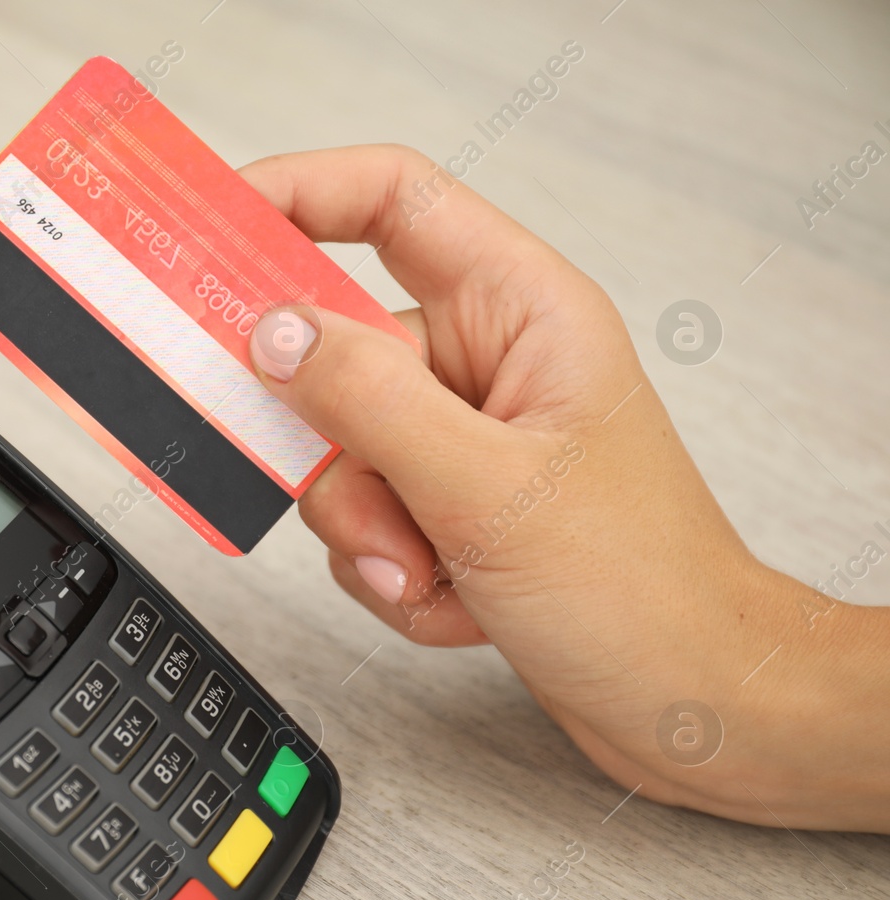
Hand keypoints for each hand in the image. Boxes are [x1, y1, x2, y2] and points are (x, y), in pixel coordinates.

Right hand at [239, 145, 889, 831]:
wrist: (689, 703)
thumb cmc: (642, 588)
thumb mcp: (486, 488)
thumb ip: (368, 402)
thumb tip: (272, 337)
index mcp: (521, 312)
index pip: (392, 203)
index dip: (297, 194)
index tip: (212, 229)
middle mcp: (486, 364)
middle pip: (339, 354)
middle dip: (339, 454)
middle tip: (365, 506)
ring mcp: (463, 439)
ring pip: (340, 454)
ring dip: (370, 534)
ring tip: (432, 574)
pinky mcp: (447, 507)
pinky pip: (361, 519)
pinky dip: (389, 573)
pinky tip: (455, 601)